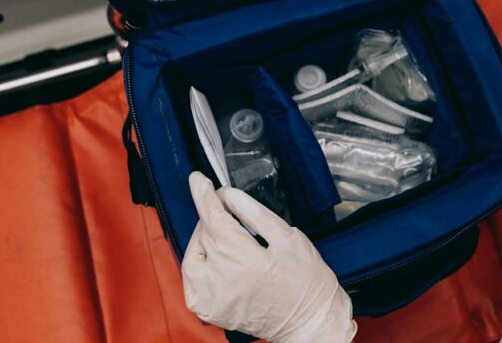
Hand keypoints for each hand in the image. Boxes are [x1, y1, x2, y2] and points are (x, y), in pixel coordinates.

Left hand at [181, 172, 356, 342]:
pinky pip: (192, 280)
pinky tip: (216, 258)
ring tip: (224, 234)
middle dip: (213, 217)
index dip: (204, 196)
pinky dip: (199, 264)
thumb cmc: (307, 281)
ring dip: (204, 240)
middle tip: (229, 209)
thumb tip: (230, 196)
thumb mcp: (288, 238)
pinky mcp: (209, 311)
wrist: (310, 321)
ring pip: (193, 256)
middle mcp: (222, 281)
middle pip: (204, 235)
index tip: (198, 180)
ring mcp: (212, 299)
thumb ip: (255, 214)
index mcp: (244, 260)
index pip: (214, 218)